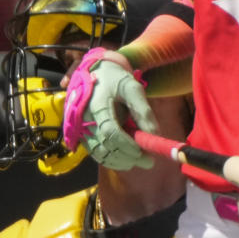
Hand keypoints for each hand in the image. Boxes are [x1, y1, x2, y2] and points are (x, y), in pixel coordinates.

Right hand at [61, 49, 156, 169]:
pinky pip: (97, 155)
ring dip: (122, 162)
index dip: (127, 144)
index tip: (143, 152)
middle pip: (105, 147)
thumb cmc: (116, 80)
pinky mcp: (84, 137)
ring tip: (141, 159)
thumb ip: (143, 111)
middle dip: (129, 157)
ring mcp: (83, 130)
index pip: (110, 131)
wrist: (96, 75)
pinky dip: (113, 161)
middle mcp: (85, 120)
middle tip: (150, 161)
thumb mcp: (133, 88)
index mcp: (97, 105)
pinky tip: (128, 160)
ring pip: (101, 155)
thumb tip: (155, 135)